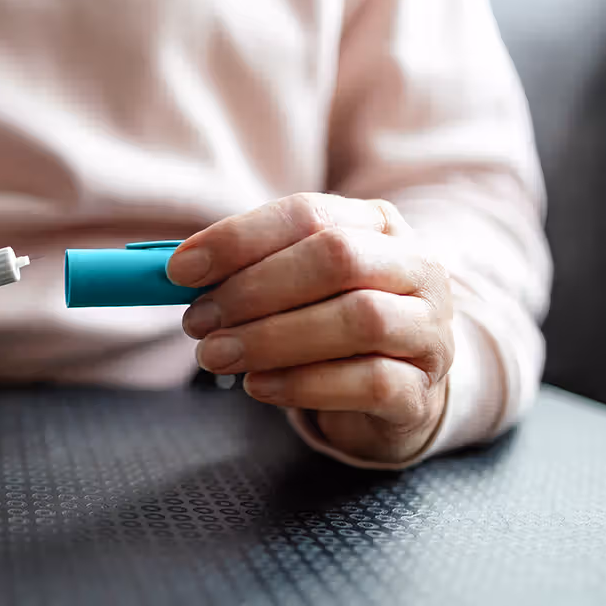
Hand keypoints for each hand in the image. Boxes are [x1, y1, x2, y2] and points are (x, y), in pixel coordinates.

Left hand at [168, 193, 453, 462]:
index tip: (179, 269)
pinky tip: (258, 386)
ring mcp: (429, 330)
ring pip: (360, 320)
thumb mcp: (294, 284)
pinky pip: (371, 382)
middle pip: (338, 259)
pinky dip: (304, 384)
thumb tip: (176, 271)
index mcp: (378, 224)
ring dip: (272, 338)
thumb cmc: (331, 323)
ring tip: (215, 356)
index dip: (240, 239)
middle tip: (197, 320)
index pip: (308, 214)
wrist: (398, 390)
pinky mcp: (423, 392)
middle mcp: (416, 268)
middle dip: (254, 289)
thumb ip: (248, 270)